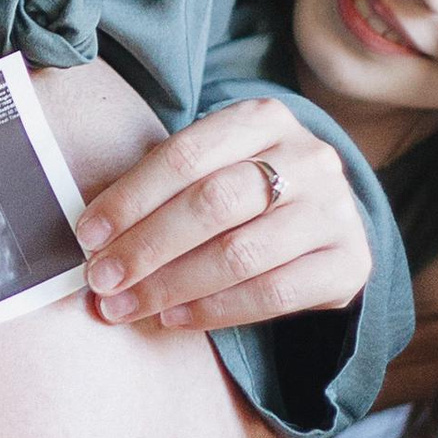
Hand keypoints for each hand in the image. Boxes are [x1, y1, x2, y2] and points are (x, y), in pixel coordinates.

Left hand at [74, 97, 373, 337]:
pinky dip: (215, 310)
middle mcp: (307, 158)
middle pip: (211, 204)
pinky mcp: (350, 262)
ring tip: (126, 306)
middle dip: (146, 247)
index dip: (130, 198)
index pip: (185, 156)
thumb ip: (164, 187)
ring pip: (240, 254)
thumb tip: (94, 235)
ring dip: (171, 286)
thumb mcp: (214, 165)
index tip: (88, 235)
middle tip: (101, 280)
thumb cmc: (247, 192)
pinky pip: (273, 294)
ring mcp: (335, 210)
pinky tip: (174, 319)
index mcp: (264, 118)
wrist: (325, 219)